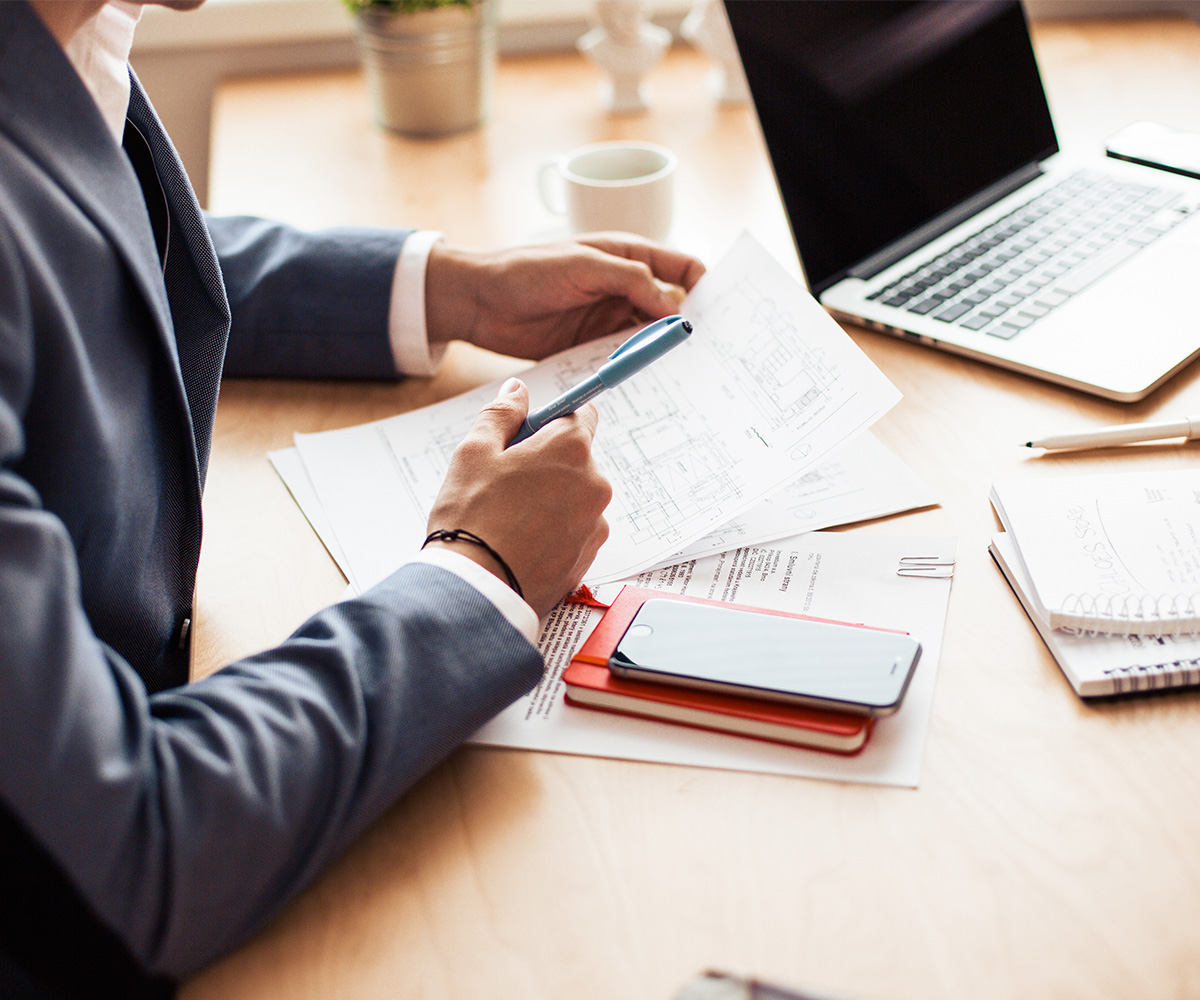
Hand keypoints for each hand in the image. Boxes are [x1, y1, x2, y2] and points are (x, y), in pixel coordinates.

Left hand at [424, 233, 705, 359]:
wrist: (478, 301)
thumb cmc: (526, 270)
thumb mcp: (583, 266)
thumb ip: (629, 279)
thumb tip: (671, 304)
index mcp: (628, 255)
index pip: (682, 267)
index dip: (705, 286)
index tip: (718, 312)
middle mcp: (625, 287)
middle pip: (671, 308)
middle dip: (688, 326)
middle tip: (706, 351)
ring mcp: (609, 318)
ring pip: (649, 337)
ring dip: (662, 351)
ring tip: (682, 372)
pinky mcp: (591, 345)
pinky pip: (623, 358)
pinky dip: (635, 368)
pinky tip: (646, 381)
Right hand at [425, 378, 611, 617]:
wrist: (478, 590)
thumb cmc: (471, 517)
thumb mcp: (474, 452)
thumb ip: (501, 414)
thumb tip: (517, 390)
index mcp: (571, 448)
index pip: (581, 413)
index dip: (552, 420)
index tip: (529, 433)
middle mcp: (595, 483)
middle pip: (576, 459)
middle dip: (546, 463)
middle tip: (505, 482)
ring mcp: (596, 524)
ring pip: (575, 497)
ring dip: (551, 500)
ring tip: (509, 520)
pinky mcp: (589, 557)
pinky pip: (575, 531)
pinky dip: (554, 532)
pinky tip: (521, 543)